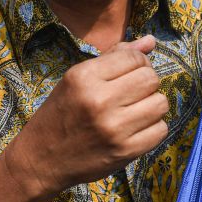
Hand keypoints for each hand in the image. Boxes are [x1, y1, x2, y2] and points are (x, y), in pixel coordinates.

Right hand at [8, 35, 167, 197]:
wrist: (41, 160)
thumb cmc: (60, 114)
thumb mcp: (77, 79)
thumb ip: (114, 57)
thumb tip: (151, 41)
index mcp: (84, 77)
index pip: (134, 57)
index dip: (136, 63)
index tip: (126, 75)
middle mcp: (99, 100)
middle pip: (151, 78)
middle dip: (146, 83)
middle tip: (131, 94)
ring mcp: (113, 128)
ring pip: (160, 103)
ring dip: (151, 106)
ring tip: (134, 111)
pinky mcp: (125, 151)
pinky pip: (161, 130)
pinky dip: (152, 128)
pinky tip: (135, 129)